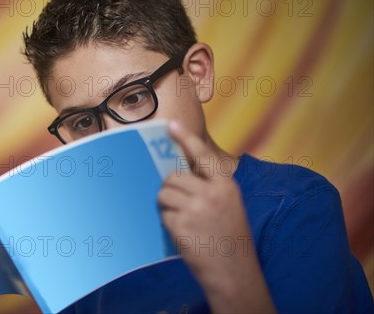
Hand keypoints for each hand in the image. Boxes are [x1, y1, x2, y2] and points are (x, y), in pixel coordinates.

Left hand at [158, 121, 275, 312]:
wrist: (234, 273)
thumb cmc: (230, 237)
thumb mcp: (229, 205)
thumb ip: (210, 186)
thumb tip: (180, 171)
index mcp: (226, 186)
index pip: (203, 155)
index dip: (185, 138)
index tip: (170, 124)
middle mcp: (211, 194)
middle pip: (173, 177)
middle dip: (170, 188)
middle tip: (179, 202)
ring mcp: (195, 209)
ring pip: (164, 193)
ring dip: (167, 204)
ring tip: (183, 219)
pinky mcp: (181, 225)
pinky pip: (163, 214)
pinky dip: (168, 221)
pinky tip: (183, 233)